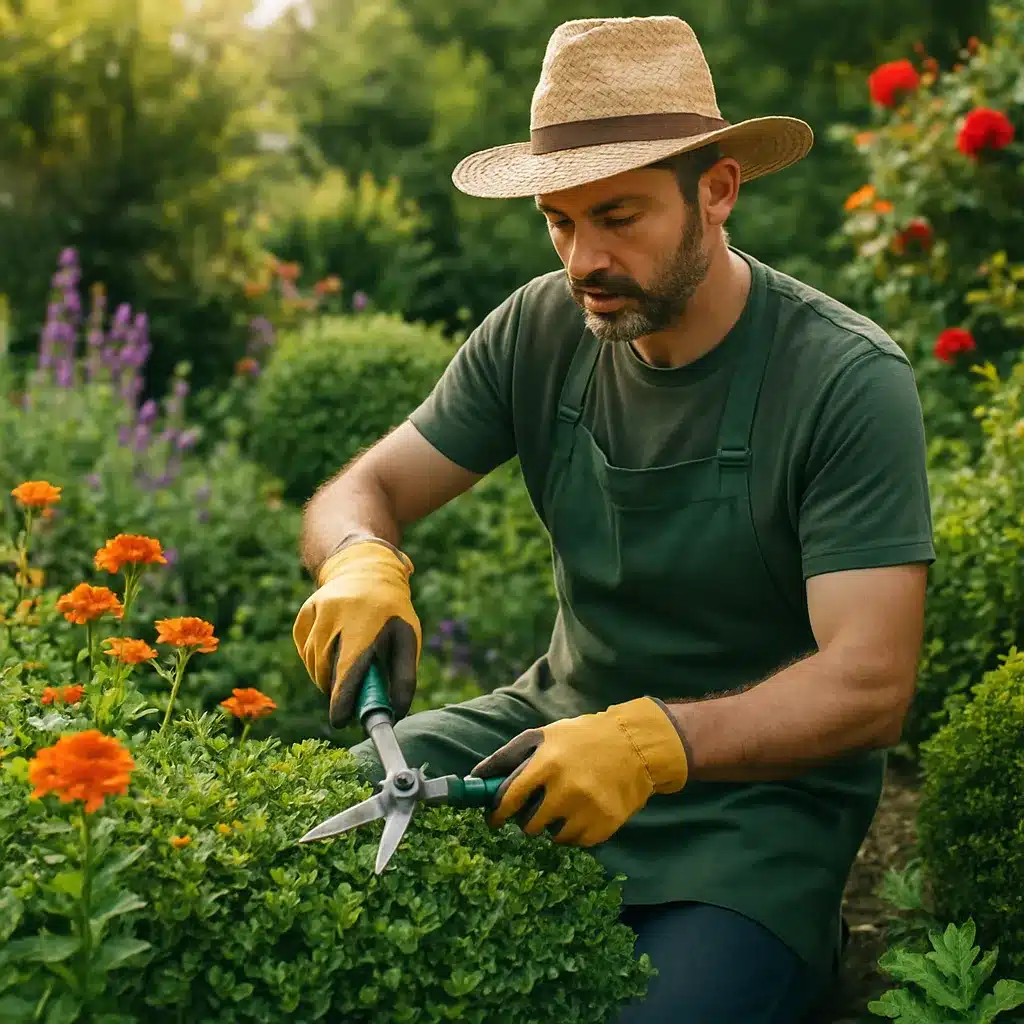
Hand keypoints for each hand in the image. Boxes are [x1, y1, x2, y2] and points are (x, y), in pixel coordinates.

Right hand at [292, 538, 421, 728]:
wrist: (366, 570)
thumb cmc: (392, 611)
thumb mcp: (407, 639)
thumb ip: (404, 678)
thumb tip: (397, 715)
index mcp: (364, 623)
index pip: (347, 671)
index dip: (342, 701)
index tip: (340, 722)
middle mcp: (335, 615)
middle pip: (327, 670)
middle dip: (337, 690)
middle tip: (350, 696)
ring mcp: (316, 612)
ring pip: (313, 662)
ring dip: (326, 676)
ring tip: (345, 669)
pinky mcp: (304, 614)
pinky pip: (305, 651)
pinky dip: (316, 660)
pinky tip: (333, 651)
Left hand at [470, 697, 688, 846]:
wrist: (634, 747)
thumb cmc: (582, 738)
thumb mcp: (544, 736)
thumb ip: (508, 756)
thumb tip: (475, 777)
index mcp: (545, 763)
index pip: (508, 798)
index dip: (496, 812)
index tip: (493, 819)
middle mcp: (564, 790)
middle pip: (528, 824)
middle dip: (527, 818)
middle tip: (537, 807)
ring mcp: (586, 810)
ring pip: (551, 836)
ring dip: (552, 825)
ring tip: (565, 804)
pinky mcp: (604, 826)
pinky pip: (575, 842)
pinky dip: (574, 832)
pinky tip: (583, 811)